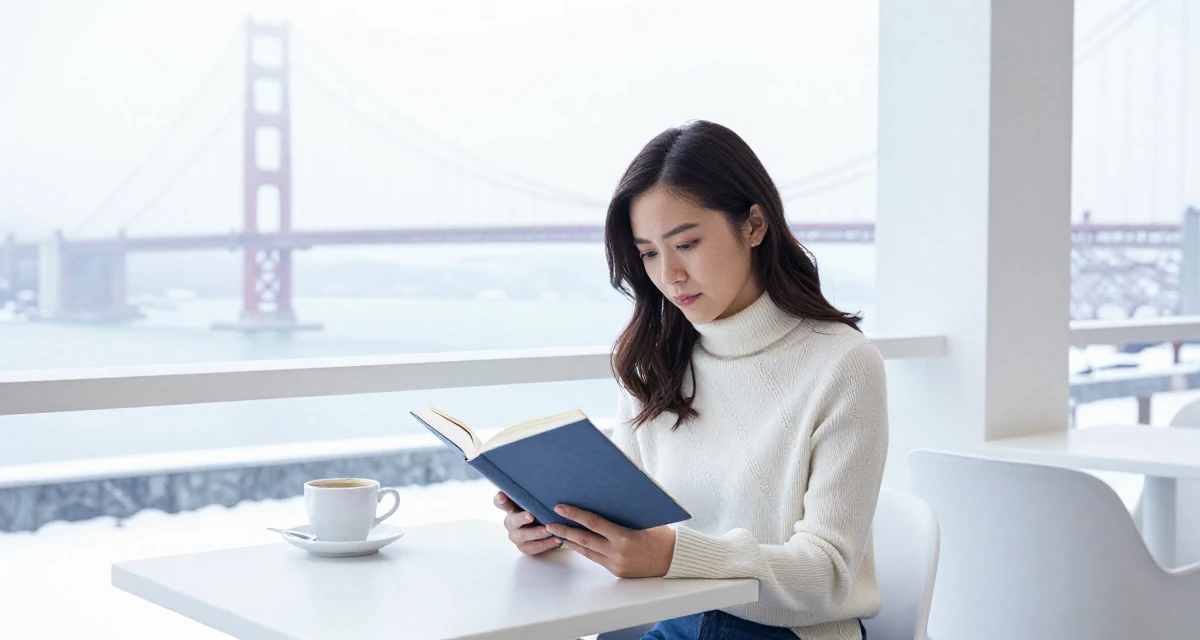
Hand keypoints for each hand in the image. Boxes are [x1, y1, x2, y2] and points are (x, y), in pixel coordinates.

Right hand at [494, 491, 562, 554]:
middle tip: (531, 516)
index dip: (500, 499)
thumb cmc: (540, 509)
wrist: (547, 528)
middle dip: (521, 518)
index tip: (502, 496)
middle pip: (512, 521)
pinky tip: (556, 540)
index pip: (500, 502)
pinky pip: (533, 547)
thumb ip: (535, 493)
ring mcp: (516, 536)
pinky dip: (545, 544)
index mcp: (511, 508)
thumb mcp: (537, 500)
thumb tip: (544, 473)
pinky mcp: (524, 547)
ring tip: (549, 530)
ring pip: (523, 536)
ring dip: (536, 533)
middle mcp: (511, 522)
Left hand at [546, 504, 675, 577]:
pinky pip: (596, 559)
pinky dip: (584, 551)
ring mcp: (616, 564)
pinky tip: (575, 544)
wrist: (674, 559)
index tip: (560, 507)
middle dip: (564, 530)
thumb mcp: (642, 520)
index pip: (593, 522)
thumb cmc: (661, 534)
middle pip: (584, 539)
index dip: (575, 514)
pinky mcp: (617, 572)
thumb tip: (601, 500)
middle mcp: (617, 552)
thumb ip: (621, 514)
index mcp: (624, 537)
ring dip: (570, 542)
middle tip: (549, 522)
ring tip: (557, 533)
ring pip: (587, 552)